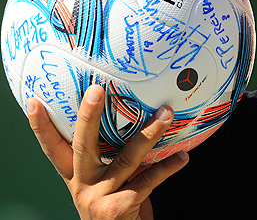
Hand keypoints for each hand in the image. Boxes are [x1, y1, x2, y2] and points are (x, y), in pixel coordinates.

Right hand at [27, 84, 188, 219]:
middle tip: (97, 90)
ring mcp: (97, 197)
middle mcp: (82, 186)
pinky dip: (168, 166)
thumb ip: (113, 160)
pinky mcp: (117, 208)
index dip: (42, 127)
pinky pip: (148, 180)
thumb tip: (139, 122)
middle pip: (83, 145)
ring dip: (150, 133)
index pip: (54, 148)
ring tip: (166, 114)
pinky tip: (182, 157)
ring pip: (126, 158)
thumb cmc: (118, 208)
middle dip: (89, 116)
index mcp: (76, 177)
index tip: (34, 102)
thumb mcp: (107, 184)